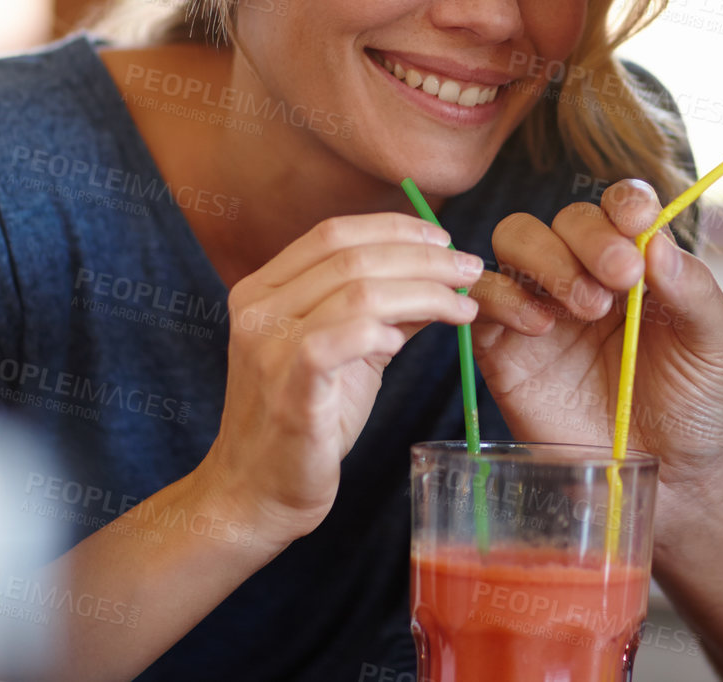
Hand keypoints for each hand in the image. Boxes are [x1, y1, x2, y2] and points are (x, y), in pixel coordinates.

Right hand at [195, 214, 482, 547]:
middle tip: (469, 270)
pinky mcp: (290, 389)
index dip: (394, 228)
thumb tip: (442, 276)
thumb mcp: (346, 351)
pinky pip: (343, 339)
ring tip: (463, 305)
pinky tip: (408, 340)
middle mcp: (258, 309)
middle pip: (352, 256)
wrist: (254, 493)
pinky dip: (384, 329)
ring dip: (423, 292)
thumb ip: (383, 310)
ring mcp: (269, 348)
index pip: (333, 233)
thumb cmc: (305, 419)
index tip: (442, 239)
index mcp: (263, 289)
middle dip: (423, 258)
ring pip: (357, 292)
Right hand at [472, 180, 722, 519]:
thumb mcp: (715, 344)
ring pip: (516, 239)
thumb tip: (656, 241)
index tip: (637, 221)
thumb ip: (694, 289)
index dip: (624, 203)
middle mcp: (586, 274)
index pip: (619, 206)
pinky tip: (542, 327)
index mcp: (638, 263)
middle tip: (622, 278)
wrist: (667, 480)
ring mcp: (542, 307)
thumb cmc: (695, 405)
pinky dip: (504, 297)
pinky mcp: (505, 347)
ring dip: (548, 258)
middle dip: (592, 238)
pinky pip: (484, 297)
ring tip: (588, 307)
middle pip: (566, 219)